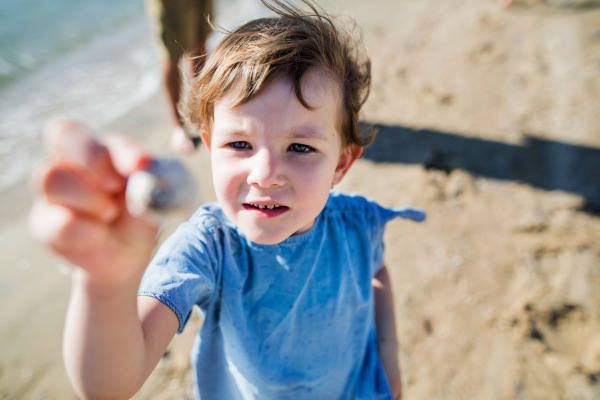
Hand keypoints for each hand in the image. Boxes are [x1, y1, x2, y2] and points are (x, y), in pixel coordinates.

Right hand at [29, 120, 159, 285]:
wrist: (127, 256)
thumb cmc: (140, 218)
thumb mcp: (158, 201)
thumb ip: (155, 183)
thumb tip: (145, 168)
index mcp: (106, 150)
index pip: (105, 137)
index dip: (122, 150)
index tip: (141, 166)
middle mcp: (73, 162)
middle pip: (63, 134)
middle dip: (92, 158)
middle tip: (115, 185)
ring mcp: (53, 192)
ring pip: (51, 178)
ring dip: (88, 198)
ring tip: (110, 214)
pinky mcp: (44, 224)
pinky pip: (54, 222)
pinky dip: (83, 231)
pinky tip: (98, 236)